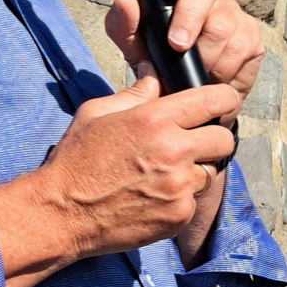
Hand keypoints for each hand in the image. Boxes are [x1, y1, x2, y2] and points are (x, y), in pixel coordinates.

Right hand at [34, 72, 242, 258]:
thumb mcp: (98, 113)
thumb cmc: (76, 160)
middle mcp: (174, 151)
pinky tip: (155, 196)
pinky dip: (181, 197)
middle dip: (212, 138)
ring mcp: (180, 186)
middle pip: (224, 139)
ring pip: (211, 171)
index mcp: (156, 119)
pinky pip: (195, 199)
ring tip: (165, 173)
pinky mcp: (179, 214)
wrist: (62, 213)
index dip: (224, 100)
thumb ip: (136, 92)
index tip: (222, 104)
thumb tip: (155, 73)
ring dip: (196, 170)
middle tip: (191, 144)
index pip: (216, 100)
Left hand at [105, 0, 265, 119]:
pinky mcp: (252, 37)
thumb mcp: (133, 48)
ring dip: (205, 52)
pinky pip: (241, 46)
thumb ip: (123, 23)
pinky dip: (225, 66)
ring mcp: (232, 15)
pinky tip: (214, 74)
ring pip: (223, 23)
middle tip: (177, 46)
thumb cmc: (160, 66)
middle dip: (189, 19)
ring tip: (195, 68)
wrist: (187, 101)